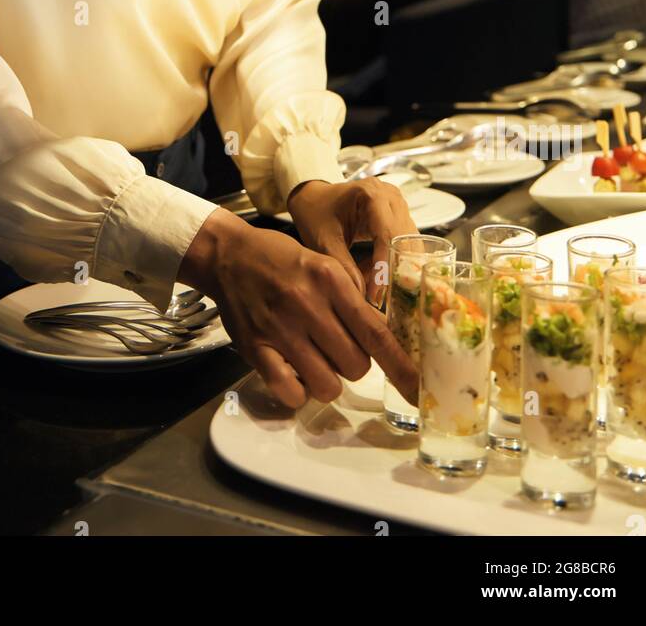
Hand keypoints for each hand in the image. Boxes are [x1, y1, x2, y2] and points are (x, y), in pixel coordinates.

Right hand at [177, 208, 418, 409]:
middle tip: (335, 345)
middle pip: (356, 366)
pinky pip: (290, 392)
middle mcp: (308, 304)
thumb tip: (382, 335)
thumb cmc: (282, 260)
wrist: (229, 254)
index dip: (401, 367)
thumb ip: (352, 297)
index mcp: (331, 280)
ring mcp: (280, 329)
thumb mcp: (324, 263)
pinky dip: (297, 391)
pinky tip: (292, 371)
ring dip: (326, 379)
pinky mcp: (255, 348)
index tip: (417, 390)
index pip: (376, 333)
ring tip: (313, 357)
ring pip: (327, 385)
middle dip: (353, 363)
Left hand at [286, 178, 419, 304]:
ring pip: (408, 247)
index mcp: (372, 195)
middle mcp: (392, 197)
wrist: (314, 198)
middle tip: (379, 297)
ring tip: (372, 288)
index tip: (375, 293)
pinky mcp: (400, 217)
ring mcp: (399, 206)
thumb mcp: (324, 240)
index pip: (388, 236)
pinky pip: (403, 246)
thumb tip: (362, 295)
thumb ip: (343, 266)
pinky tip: (373, 274)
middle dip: (393, 272)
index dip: (384, 267)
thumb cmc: (316, 213)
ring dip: (393, 270)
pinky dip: (390, 263)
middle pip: (405, 242)